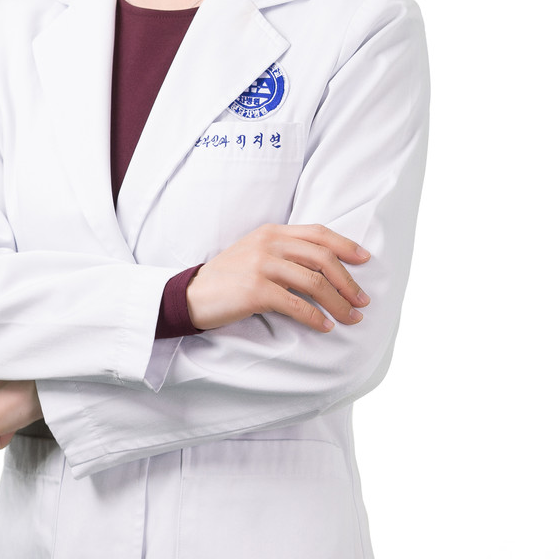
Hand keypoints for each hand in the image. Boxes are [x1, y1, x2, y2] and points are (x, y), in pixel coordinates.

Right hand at [186, 223, 370, 332]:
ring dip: (338, 303)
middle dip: (348, 281)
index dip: (346, 245)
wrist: (192, 294)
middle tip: (362, 300)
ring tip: (351, 318)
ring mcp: (262, 265)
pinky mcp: (255, 290)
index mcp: (272, 231)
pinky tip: (326, 327)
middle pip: (323, 257)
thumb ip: (285, 250)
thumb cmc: (229, 276)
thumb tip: (325, 265)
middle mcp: (269, 243)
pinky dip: (316, 317)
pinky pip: (296, 304)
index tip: (365, 260)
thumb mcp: (256, 252)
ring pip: (314, 282)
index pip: (318, 233)